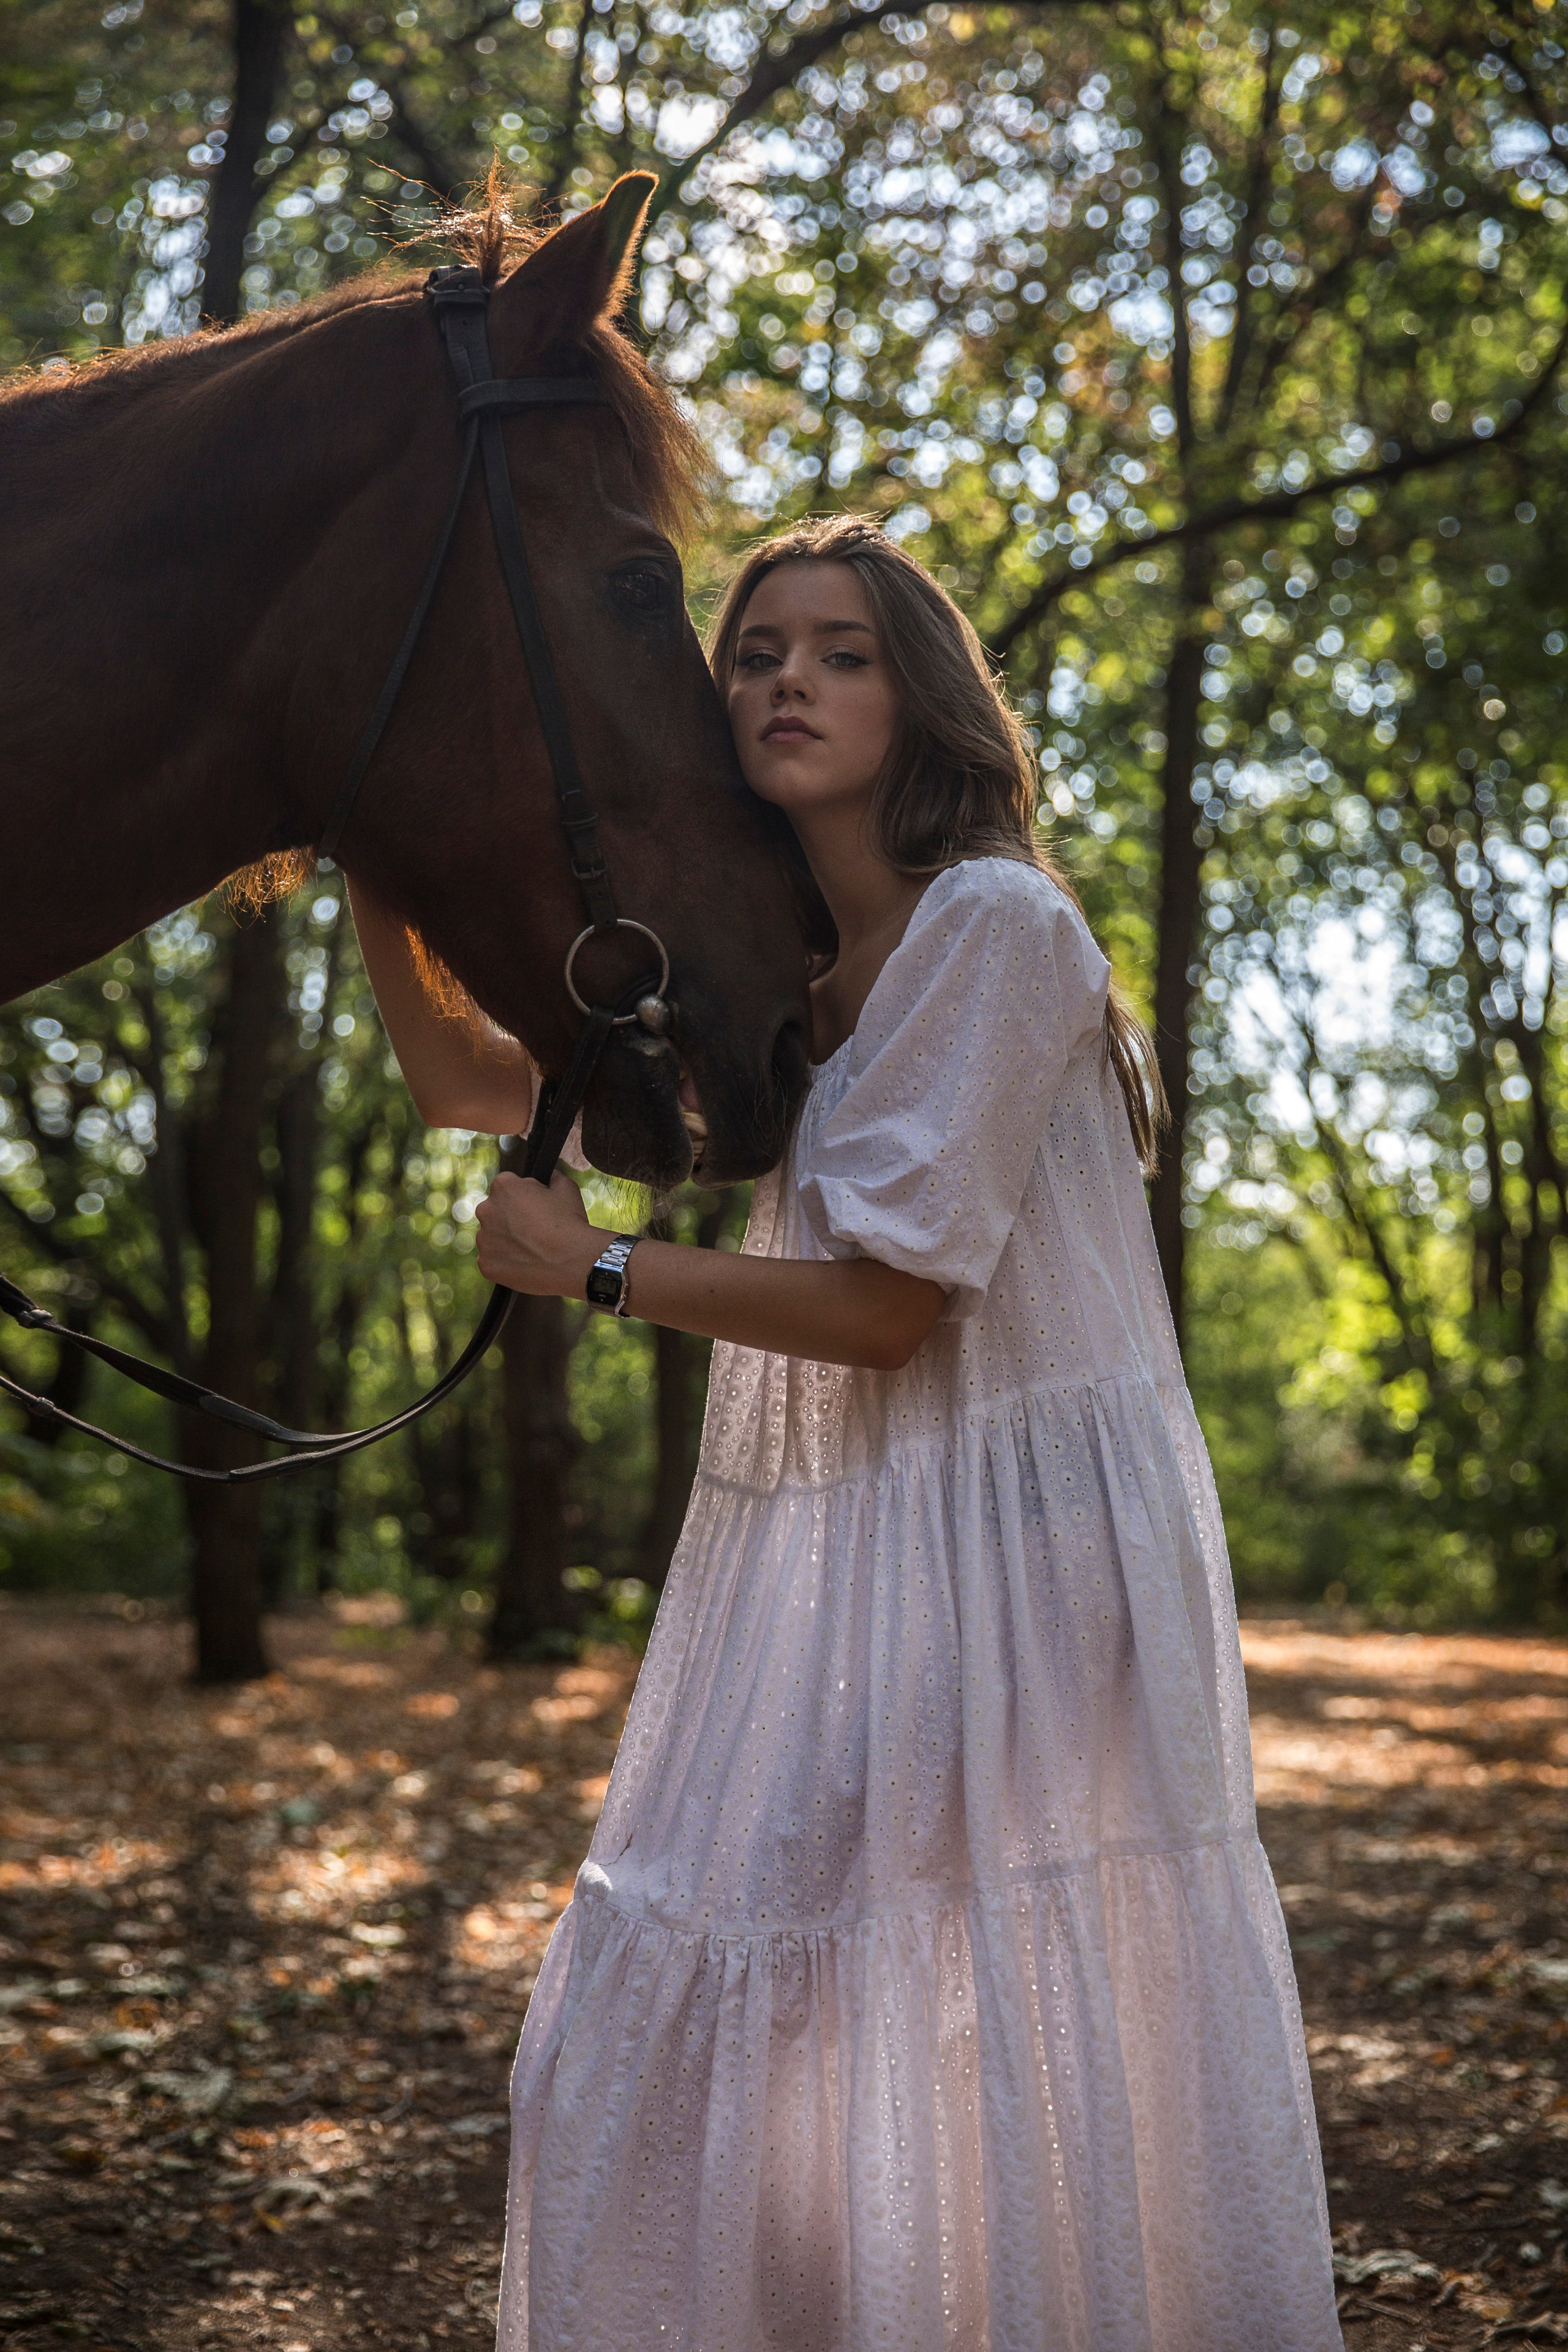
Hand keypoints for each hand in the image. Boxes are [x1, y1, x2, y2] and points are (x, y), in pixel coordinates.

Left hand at [474, 1168, 599, 1296]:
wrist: (572, 1262)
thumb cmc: (569, 1222)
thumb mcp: (566, 1189)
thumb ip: (553, 1177)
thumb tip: (551, 1176)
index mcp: (503, 1187)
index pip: (506, 1186)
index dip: (522, 1196)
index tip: (535, 1208)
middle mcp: (486, 1210)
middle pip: (494, 1211)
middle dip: (509, 1218)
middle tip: (532, 1230)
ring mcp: (483, 1239)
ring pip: (492, 1237)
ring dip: (505, 1240)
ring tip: (531, 1249)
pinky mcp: (485, 1264)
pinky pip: (492, 1260)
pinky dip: (505, 1262)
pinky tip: (525, 1264)